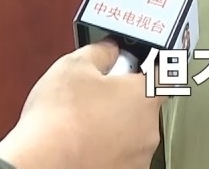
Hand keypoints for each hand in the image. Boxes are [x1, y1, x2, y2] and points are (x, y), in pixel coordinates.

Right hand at [0, 41, 164, 168]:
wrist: (42, 163)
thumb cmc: (58, 121)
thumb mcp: (75, 66)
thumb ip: (102, 51)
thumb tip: (109, 50)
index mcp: (146, 97)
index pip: (166, 73)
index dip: (151, 65)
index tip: (141, 63)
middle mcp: (149, 130)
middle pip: (144, 105)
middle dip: (123, 97)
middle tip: (96, 94)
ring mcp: (138, 158)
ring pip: (132, 133)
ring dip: (115, 126)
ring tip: (84, 123)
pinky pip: (120, 156)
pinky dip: (106, 150)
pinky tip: (83, 144)